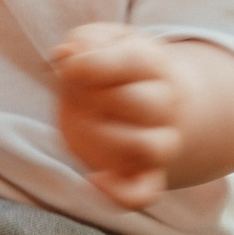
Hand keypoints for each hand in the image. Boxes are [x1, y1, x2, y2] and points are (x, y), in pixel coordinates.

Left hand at [54, 22, 189, 209]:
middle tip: (75, 95)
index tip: (68, 67)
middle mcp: (165, 104)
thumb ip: (84, 42)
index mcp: (153, 63)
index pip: (134, 62)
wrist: (143, 96)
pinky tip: (94, 179)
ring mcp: (160, 142)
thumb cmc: (110, 65)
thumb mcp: (98, 40)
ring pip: (146, 147)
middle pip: (139, 103)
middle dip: (93, 98)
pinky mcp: (145, 174)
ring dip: (101, 138)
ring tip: (82, 124)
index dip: (91, 65)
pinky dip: (119, 194)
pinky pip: (144, 193)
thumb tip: (68, 56)